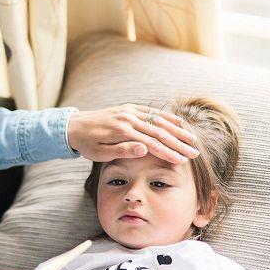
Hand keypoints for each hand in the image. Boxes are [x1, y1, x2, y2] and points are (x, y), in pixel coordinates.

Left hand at [67, 104, 199, 164]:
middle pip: (159, 131)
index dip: (168, 152)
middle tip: (195, 153)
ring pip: (159, 120)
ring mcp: (130, 111)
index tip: (183, 161)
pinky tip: (179, 122)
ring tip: (193, 139)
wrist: (74, 126)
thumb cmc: (87, 144)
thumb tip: (145, 149)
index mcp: (122, 131)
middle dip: (179, 143)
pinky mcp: (129, 108)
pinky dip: (167, 117)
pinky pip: (152, 112)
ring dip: (177, 130)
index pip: (152, 143)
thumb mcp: (100, 153)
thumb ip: (123, 150)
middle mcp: (128, 119)